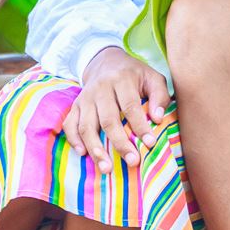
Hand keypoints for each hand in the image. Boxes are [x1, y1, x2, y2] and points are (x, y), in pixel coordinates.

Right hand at [61, 46, 169, 168]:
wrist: (105, 61)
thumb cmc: (134, 74)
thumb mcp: (152, 77)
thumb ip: (159, 96)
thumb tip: (157, 119)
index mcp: (121, 79)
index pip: (130, 106)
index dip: (140, 126)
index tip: (150, 143)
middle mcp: (100, 88)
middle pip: (108, 120)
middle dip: (120, 143)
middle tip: (133, 161)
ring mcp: (85, 98)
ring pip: (87, 125)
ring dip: (96, 149)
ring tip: (106, 168)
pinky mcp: (75, 105)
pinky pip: (70, 124)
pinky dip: (74, 140)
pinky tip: (83, 154)